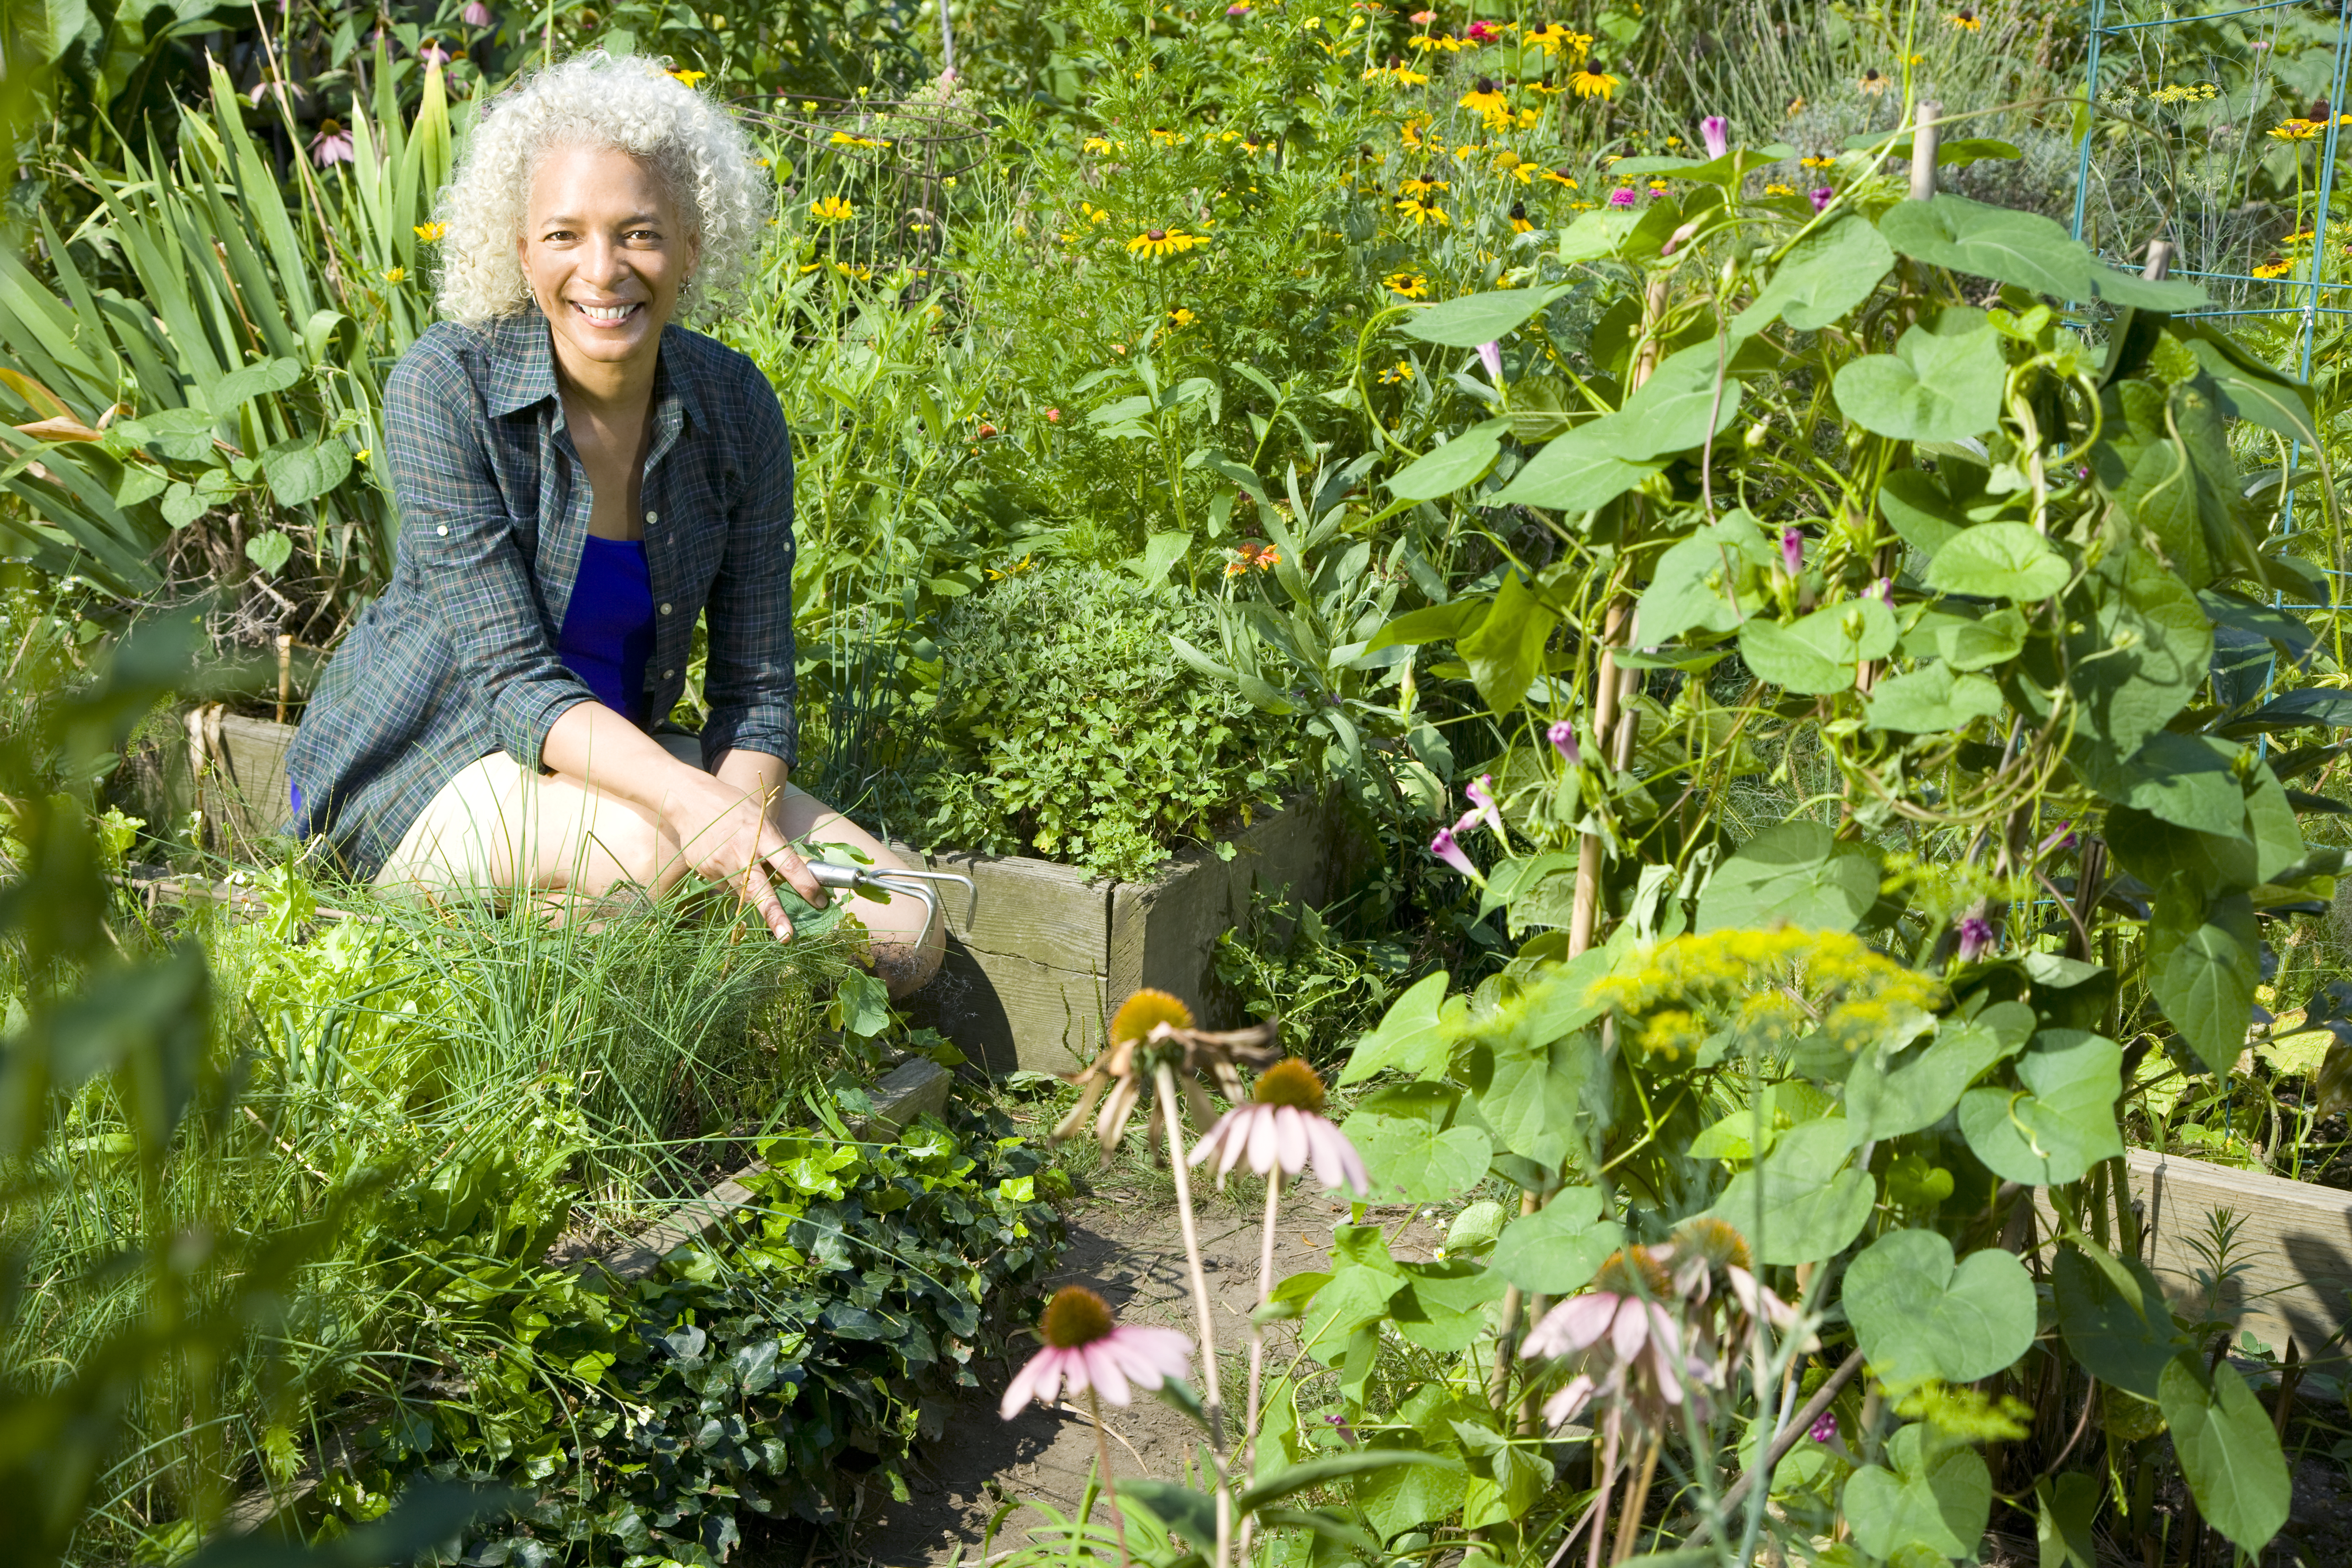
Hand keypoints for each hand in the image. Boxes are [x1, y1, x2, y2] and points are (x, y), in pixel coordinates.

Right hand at [660, 768, 829, 939]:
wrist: (690, 800)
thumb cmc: (735, 807)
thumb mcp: (763, 818)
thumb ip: (778, 846)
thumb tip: (797, 874)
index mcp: (762, 835)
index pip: (788, 864)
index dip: (805, 884)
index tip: (819, 901)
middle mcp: (740, 852)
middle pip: (760, 890)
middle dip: (774, 915)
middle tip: (786, 936)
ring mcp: (719, 864)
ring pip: (743, 893)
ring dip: (754, 893)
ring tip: (745, 865)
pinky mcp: (705, 871)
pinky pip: (726, 887)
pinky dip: (733, 882)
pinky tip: (727, 861)